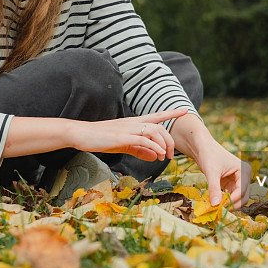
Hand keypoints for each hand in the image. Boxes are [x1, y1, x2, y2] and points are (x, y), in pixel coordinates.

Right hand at [70, 108, 188, 161]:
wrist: (82, 134)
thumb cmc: (101, 139)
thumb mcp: (123, 145)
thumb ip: (140, 150)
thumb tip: (155, 156)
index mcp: (134, 123)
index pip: (156, 116)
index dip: (171, 113)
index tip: (184, 110)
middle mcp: (133, 123)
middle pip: (159, 126)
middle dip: (170, 140)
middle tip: (171, 155)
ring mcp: (128, 129)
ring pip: (154, 131)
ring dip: (163, 144)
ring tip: (164, 157)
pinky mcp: (122, 137)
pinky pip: (143, 140)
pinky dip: (153, 147)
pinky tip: (157, 154)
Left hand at [193, 136, 250, 208]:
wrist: (202, 148)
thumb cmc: (208, 155)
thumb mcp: (211, 172)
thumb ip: (214, 188)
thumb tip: (215, 205)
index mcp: (244, 170)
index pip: (242, 191)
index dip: (232, 201)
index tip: (220, 207)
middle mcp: (244, 176)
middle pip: (243, 197)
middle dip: (232, 205)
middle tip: (218, 211)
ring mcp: (239, 181)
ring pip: (238, 199)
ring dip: (229, 205)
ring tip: (216, 209)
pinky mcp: (232, 184)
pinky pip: (231, 196)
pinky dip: (225, 201)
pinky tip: (215, 204)